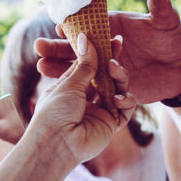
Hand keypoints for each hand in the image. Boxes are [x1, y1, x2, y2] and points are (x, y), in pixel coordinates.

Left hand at [26, 32, 133, 165]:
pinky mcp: (111, 124)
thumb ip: (83, 64)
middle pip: (105, 75)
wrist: (58, 144)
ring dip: (119, 77)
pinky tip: (118, 98)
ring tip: (114, 68)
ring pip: (118, 88)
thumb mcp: (69, 84)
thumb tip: (85, 38)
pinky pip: (126, 109)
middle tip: (118, 43)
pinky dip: (125, 101)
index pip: (88, 65)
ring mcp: (99, 111)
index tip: (106, 36)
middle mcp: (86, 98)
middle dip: (112, 60)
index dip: (97, 51)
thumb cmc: (55, 113)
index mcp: (71, 87)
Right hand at [35, 0, 180, 104]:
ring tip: (42, 66)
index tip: (59, 26)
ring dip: (60, 68)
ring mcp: (106, 68)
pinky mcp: (112, 87)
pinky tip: (67, 92)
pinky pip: (94, 89)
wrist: (180, 70)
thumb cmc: (173, 40)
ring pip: (79, 69)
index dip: (75, 26)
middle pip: (77, 47)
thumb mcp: (168, 23)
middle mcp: (105, 48)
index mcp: (113, 28)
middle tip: (38, 47)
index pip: (90, 26)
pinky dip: (82, 90)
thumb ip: (161, 9)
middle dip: (57, 47)